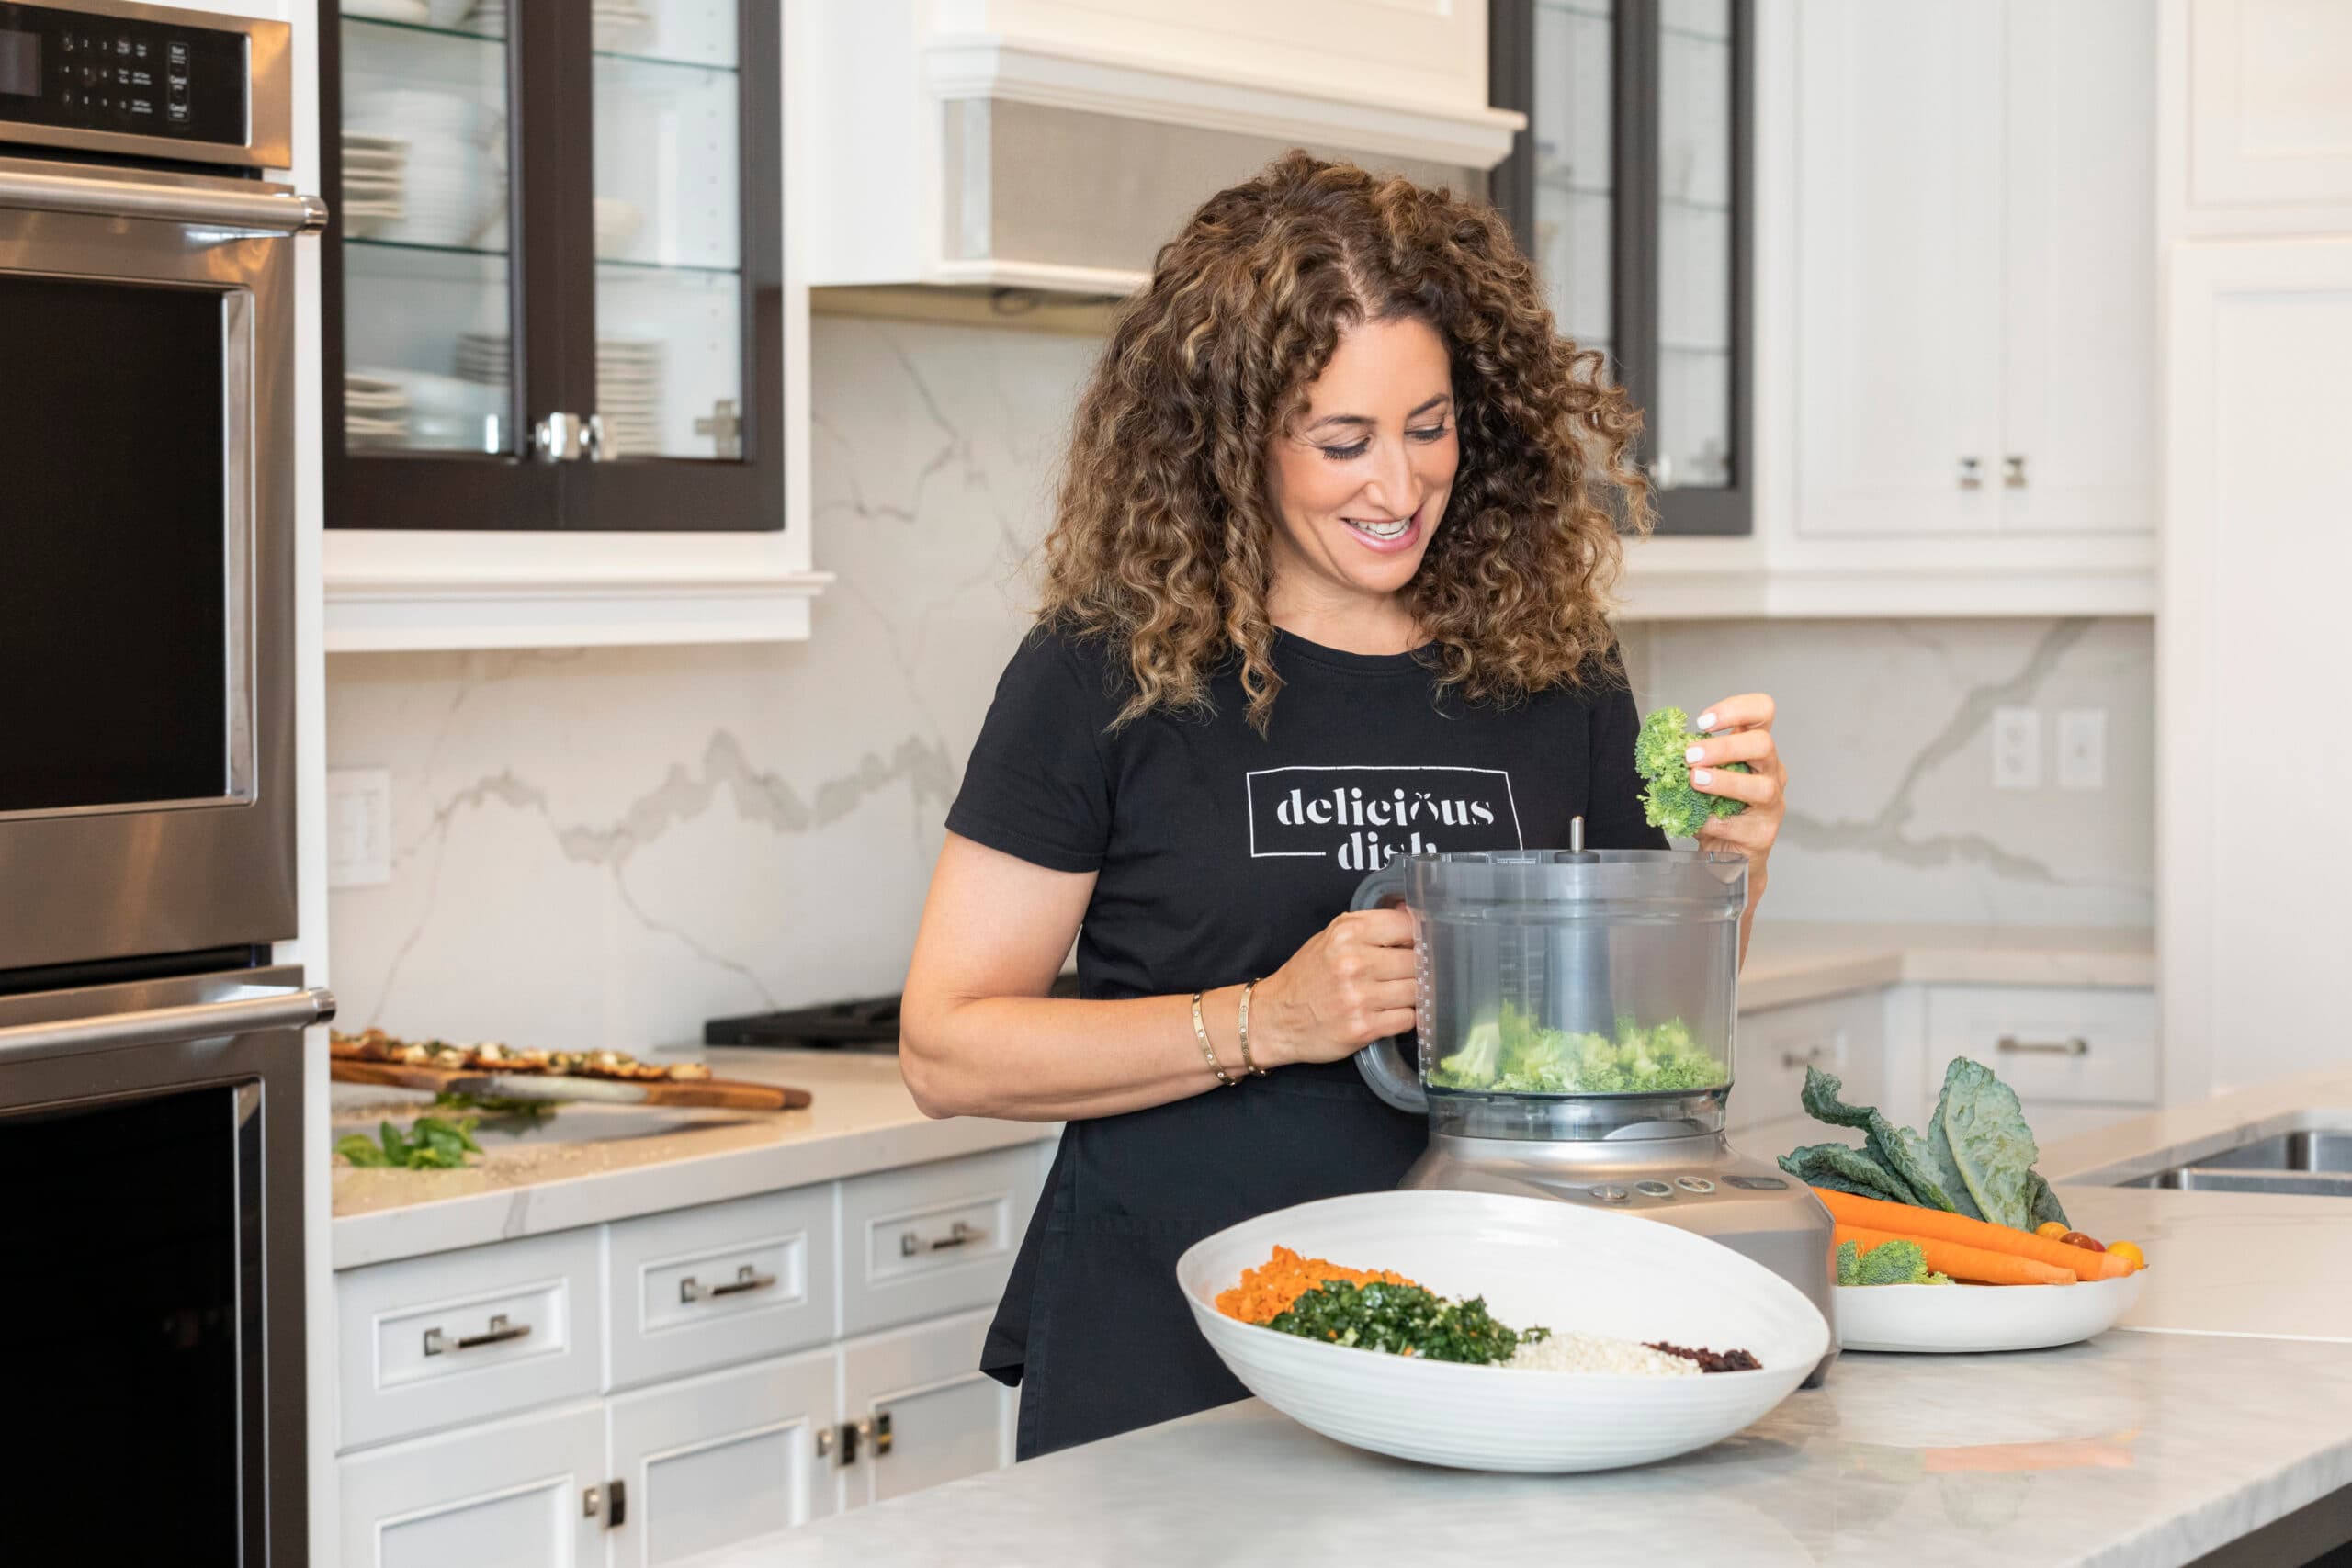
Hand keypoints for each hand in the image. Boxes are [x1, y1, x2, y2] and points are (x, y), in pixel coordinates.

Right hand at [1251, 907, 1418, 1067]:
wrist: (1275, 1018)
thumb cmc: (1306, 977)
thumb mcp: (1330, 938)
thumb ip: (1369, 926)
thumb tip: (1409, 914)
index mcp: (1347, 933)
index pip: (1406, 926)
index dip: (1419, 936)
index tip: (1420, 944)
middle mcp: (1353, 963)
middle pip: (1416, 961)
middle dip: (1417, 968)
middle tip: (1408, 973)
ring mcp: (1359, 997)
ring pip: (1416, 991)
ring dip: (1414, 994)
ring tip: (1399, 993)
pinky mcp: (1364, 1028)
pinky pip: (1408, 1019)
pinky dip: (1406, 1017)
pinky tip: (1393, 1012)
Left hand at [1685, 693, 1783, 886]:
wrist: (1724, 855)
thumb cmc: (1715, 809)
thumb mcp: (1702, 776)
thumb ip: (1691, 760)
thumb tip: (1663, 747)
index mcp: (1754, 749)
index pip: (1762, 711)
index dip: (1736, 709)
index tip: (1703, 722)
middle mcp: (1770, 771)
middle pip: (1763, 744)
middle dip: (1724, 747)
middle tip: (1691, 755)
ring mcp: (1772, 803)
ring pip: (1761, 786)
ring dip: (1724, 782)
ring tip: (1696, 781)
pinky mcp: (1763, 833)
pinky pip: (1736, 824)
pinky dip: (1710, 821)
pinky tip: (1696, 820)